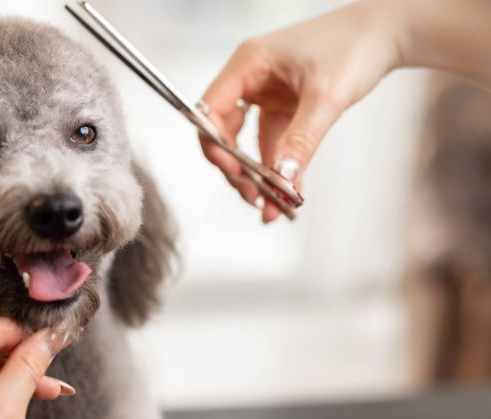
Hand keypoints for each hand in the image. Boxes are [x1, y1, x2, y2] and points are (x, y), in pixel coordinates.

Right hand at [199, 1, 400, 222]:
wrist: (389, 32)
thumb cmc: (356, 44)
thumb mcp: (327, 95)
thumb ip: (300, 140)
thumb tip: (280, 180)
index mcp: (248, 64)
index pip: (210, 109)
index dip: (214, 143)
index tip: (234, 172)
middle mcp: (250, 79)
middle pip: (223, 131)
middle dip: (235, 167)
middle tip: (254, 196)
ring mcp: (267, 95)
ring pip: (247, 143)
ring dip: (256, 175)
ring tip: (270, 205)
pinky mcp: (285, 109)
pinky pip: (272, 145)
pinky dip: (277, 169)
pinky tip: (285, 194)